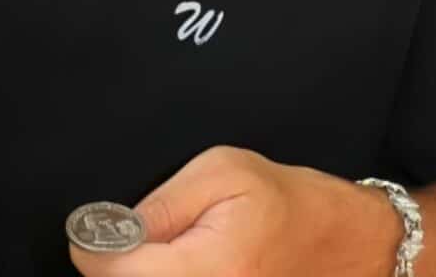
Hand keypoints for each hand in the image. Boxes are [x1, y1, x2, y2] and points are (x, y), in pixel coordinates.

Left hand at [69, 146, 400, 276]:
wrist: (343, 241)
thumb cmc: (287, 199)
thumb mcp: (221, 170)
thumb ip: (161, 202)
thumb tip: (108, 230)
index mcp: (210, 267)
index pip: (118, 275)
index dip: (94, 250)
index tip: (93, 232)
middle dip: (118, 268)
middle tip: (125, 240)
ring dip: (140, 276)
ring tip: (158, 252)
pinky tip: (172, 268)